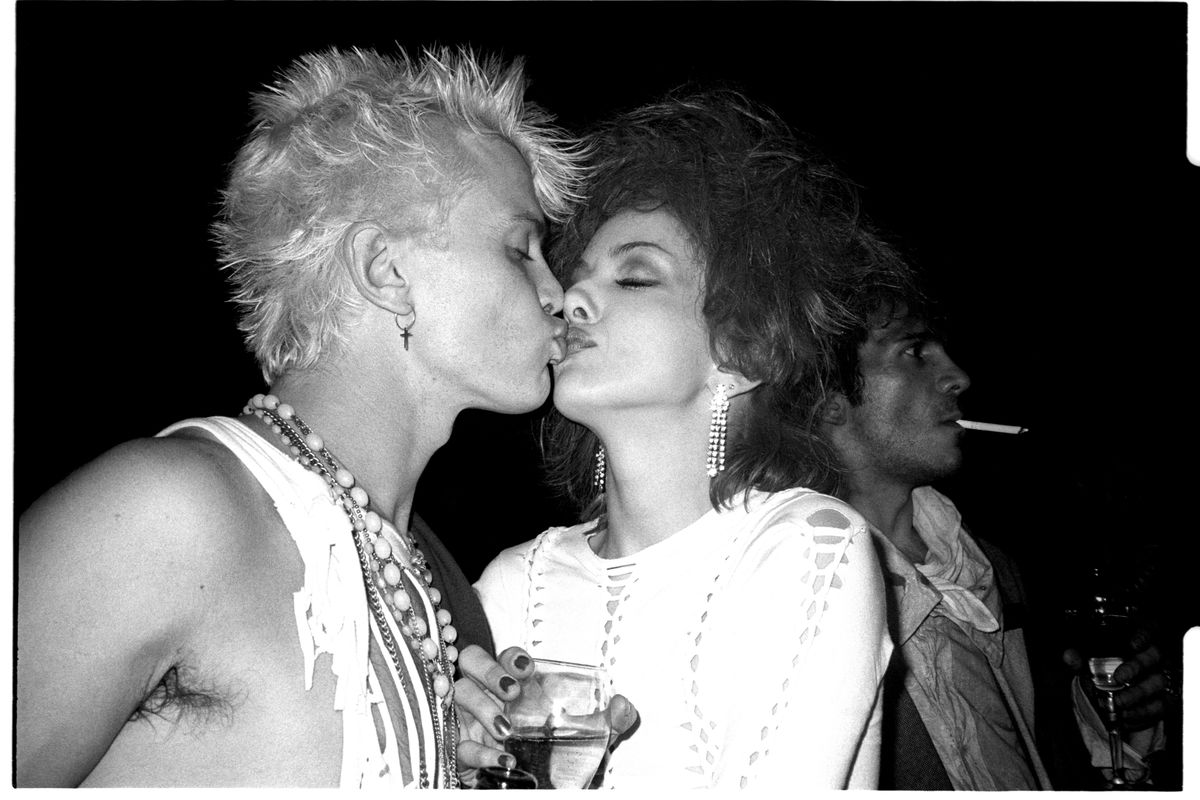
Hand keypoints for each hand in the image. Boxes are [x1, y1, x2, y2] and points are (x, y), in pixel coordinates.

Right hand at [453, 646, 639, 781]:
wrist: (532, 791)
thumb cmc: (549, 756)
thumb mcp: (583, 739)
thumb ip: (607, 722)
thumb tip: (625, 706)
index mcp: (513, 685)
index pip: (505, 655)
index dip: (512, 656)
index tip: (527, 668)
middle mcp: (486, 694)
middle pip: (471, 660)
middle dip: (489, 670)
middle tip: (512, 692)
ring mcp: (468, 719)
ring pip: (460, 694)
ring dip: (483, 708)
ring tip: (506, 730)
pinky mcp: (460, 748)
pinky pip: (459, 743)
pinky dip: (479, 751)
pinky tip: (502, 759)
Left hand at [1063, 627, 1170, 730]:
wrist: (1115, 695)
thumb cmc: (1105, 671)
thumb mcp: (1090, 663)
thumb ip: (1080, 659)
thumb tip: (1069, 656)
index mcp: (1138, 640)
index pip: (1147, 630)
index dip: (1143, 636)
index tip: (1131, 644)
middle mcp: (1154, 657)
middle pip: (1154, 656)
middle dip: (1136, 667)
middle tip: (1119, 677)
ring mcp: (1161, 677)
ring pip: (1158, 683)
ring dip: (1137, 694)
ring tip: (1118, 702)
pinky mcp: (1164, 699)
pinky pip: (1159, 706)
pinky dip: (1142, 713)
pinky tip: (1125, 716)